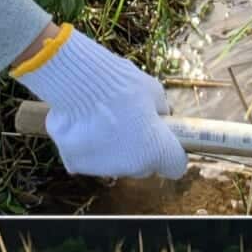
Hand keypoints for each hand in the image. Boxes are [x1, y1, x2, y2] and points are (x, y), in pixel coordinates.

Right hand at [17, 28, 186, 180]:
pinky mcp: (77, 165)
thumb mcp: (153, 90)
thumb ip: (160, 110)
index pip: (175, 166)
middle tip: (128, 124)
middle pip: (143, 166)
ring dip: (112, 148)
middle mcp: (133, 168)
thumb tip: (160, 116)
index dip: (170, 153)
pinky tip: (81, 125)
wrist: (76, 82)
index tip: (164, 141)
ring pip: (115, 163)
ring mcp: (104, 169)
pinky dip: (86, 146)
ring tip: (100, 120)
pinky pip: (87, 158)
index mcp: (158, 152)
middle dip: (140, 150)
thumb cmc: (119, 83)